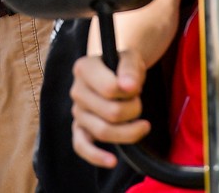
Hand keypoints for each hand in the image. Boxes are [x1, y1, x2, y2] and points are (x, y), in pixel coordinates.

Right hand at [70, 49, 150, 169]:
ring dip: (129, 130)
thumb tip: (129, 87)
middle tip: (139, 102)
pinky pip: (81, 146)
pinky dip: (96, 156)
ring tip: (142, 124)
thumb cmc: (124, 67)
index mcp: (83, 68)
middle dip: (134, 110)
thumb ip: (130, 69)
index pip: (109, 89)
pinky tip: (112, 161)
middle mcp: (76, 91)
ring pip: (102, 131)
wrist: (118, 74)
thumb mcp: (131, 58)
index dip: (130, 91)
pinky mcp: (79, 129)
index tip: (136, 86)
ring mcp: (77, 112)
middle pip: (110, 113)